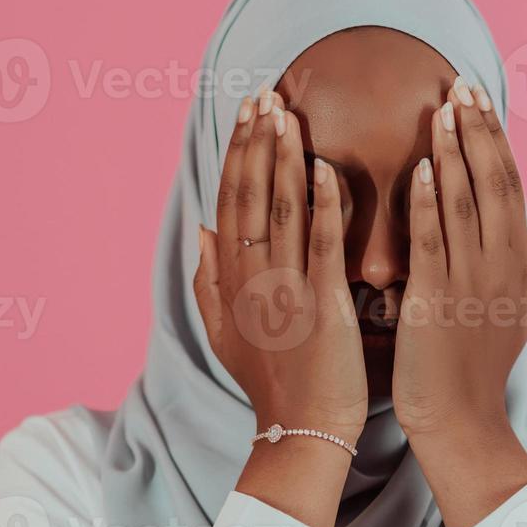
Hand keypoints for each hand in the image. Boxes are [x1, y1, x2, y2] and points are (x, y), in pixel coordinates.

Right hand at [192, 90, 365, 526]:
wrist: (302, 431)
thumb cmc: (272, 382)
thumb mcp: (226, 331)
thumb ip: (209, 280)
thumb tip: (202, 232)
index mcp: (231, 280)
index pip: (231, 202)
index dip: (238, 155)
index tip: (246, 114)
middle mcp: (251, 279)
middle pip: (250, 197)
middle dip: (256, 143)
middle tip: (263, 95)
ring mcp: (284, 291)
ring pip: (280, 211)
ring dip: (283, 159)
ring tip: (287, 114)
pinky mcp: (320, 306)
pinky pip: (319, 246)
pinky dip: (320, 206)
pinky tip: (323, 167)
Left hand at [393, 78, 526, 526]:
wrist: (462, 420)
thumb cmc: (470, 364)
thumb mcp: (507, 306)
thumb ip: (513, 265)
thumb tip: (526, 231)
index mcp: (520, 260)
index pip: (510, 184)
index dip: (494, 138)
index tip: (478, 99)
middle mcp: (506, 263)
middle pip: (497, 180)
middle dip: (480, 130)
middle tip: (464, 84)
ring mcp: (475, 281)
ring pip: (468, 202)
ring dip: (455, 151)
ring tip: (443, 108)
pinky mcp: (441, 300)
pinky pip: (436, 240)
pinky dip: (430, 200)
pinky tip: (420, 166)